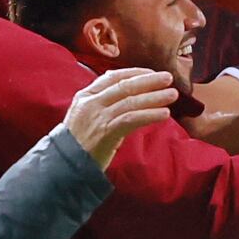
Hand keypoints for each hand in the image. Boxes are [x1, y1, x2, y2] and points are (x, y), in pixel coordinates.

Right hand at [62, 65, 180, 166]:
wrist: (65, 165)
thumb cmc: (80, 143)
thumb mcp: (87, 117)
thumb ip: (104, 104)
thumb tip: (129, 96)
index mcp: (85, 96)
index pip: (112, 77)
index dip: (134, 73)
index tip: (151, 72)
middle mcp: (91, 102)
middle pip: (124, 86)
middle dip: (148, 81)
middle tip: (168, 77)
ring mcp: (98, 116)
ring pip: (131, 101)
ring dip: (155, 97)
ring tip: (172, 95)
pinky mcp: (106, 132)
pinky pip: (132, 119)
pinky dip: (150, 115)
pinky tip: (164, 114)